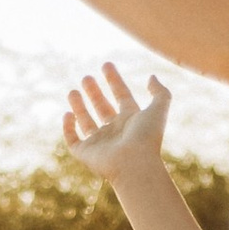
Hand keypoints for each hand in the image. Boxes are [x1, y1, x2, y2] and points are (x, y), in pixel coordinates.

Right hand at [61, 62, 170, 182]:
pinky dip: (69, 127)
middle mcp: (115, 131)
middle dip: (94, 93)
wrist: (134, 165)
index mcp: (132, 120)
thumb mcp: (158, 108)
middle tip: (86, 78)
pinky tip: (68, 114)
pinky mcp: (86, 153)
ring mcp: (100, 143)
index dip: (115, 80)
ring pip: (86, 122)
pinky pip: (73, 140)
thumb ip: (160, 91)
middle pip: (103, 108)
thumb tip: (151, 77)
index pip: (122, 96)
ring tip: (73, 91)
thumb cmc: (147, 137)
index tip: (106, 65)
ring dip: (79, 106)